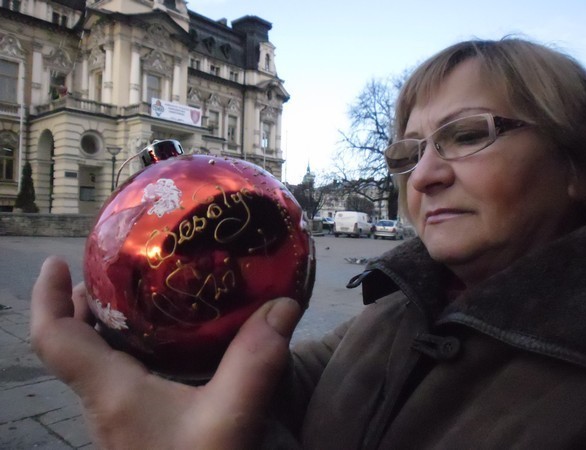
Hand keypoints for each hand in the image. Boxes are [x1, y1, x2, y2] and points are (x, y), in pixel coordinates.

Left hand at [30, 257, 300, 449]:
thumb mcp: (230, 421)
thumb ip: (256, 362)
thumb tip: (284, 303)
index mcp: (111, 392)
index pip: (54, 339)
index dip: (46, 296)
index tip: (58, 261)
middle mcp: (106, 402)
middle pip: (75, 343)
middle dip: (86, 301)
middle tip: (121, 269)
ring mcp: (121, 418)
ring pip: (99, 360)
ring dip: (111, 323)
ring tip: (148, 293)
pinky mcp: (141, 428)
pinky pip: (125, 375)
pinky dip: (137, 346)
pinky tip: (175, 342)